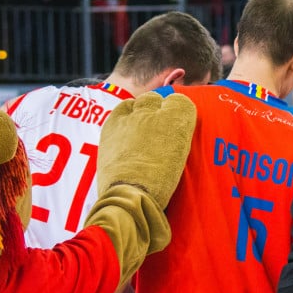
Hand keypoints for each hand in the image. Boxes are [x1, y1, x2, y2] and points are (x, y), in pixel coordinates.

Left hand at [97, 91, 196, 208]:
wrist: (130, 194)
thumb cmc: (161, 183)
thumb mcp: (180, 158)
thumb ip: (177, 138)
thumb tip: (172, 134)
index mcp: (177, 121)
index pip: (180, 102)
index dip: (177, 111)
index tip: (176, 122)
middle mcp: (153, 113)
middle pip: (156, 98)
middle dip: (156, 109)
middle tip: (156, 127)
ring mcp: (130, 117)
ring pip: (137, 102)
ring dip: (139, 111)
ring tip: (139, 127)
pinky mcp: (111, 124)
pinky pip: (120, 109)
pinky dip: (124, 116)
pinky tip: (125, 128)